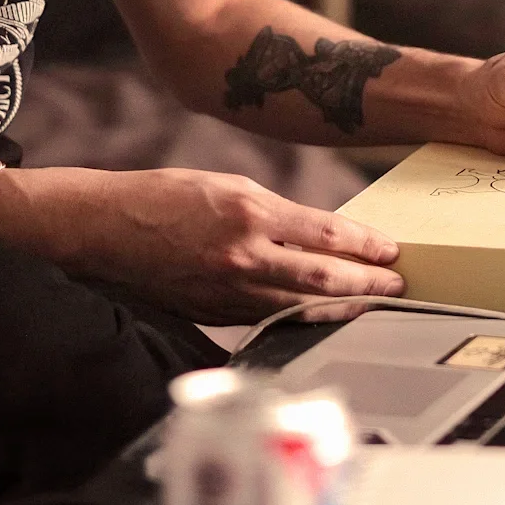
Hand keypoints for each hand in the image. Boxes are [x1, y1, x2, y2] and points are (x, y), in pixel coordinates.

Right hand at [20, 167, 405, 324]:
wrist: (105, 228)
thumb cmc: (165, 196)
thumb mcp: (226, 185)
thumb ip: (273, 212)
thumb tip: (319, 236)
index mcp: (249, 212)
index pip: (325, 234)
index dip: (366, 246)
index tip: (393, 251)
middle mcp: (243, 254)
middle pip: (323, 278)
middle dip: (367, 284)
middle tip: (399, 286)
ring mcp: (228, 289)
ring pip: (300, 306)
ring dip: (343, 307)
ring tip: (373, 306)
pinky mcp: (214, 313)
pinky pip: (268, 318)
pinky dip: (301, 318)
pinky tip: (323, 317)